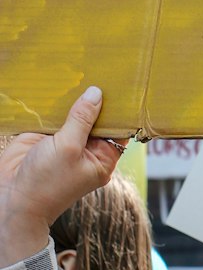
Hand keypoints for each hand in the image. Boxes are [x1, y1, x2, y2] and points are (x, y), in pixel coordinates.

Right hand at [0, 86, 125, 265]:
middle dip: (98, 99)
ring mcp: (65, 141)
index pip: (119, 129)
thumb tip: (96, 94)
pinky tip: (61, 83)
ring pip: (75, 113)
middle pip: (97, 118)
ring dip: (75, 98)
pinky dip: (56, 101)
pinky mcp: (45, 135)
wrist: (10, 199)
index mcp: (101, 158)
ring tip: (85, 71)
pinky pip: (54, 114)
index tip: (124, 85)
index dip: (121, 109)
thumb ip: (82, 119)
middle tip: (104, 71)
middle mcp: (86, 148)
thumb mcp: (69, 148)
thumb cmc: (45, 184)